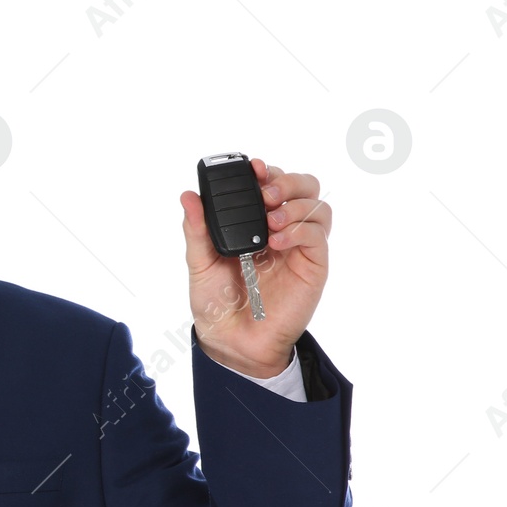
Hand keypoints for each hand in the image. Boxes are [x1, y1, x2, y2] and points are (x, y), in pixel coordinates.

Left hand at [178, 157, 329, 378]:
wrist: (230, 340)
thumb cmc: (217, 303)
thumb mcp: (199, 262)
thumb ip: (196, 229)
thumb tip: (188, 196)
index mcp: (255, 222)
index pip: (272, 183)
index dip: (266, 171)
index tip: (253, 166)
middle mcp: (281, 230)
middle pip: (303, 186)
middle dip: (286, 180)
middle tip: (265, 192)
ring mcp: (299, 247)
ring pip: (318, 207)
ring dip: (295, 205)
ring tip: (270, 220)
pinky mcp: (313, 266)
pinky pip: (318, 237)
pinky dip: (299, 231)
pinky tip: (276, 242)